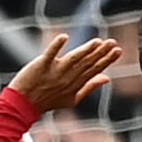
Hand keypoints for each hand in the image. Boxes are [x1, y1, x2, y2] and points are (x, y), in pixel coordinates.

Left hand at [8, 32, 123, 111]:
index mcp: (76, 84)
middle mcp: (67, 77)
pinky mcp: (41, 66)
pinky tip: (64, 37)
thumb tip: (107, 78)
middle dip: (101, 53)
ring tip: (98, 41)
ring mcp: (54, 71)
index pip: (95, 70)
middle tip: (112, 42)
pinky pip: (50, 54)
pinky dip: (56, 46)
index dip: (107, 60)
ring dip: (86, 49)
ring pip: (74, 59)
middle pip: (87, 63)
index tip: (118, 51)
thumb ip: (90, 87)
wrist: (23, 104)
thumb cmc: (48, 101)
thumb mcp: (73, 99)